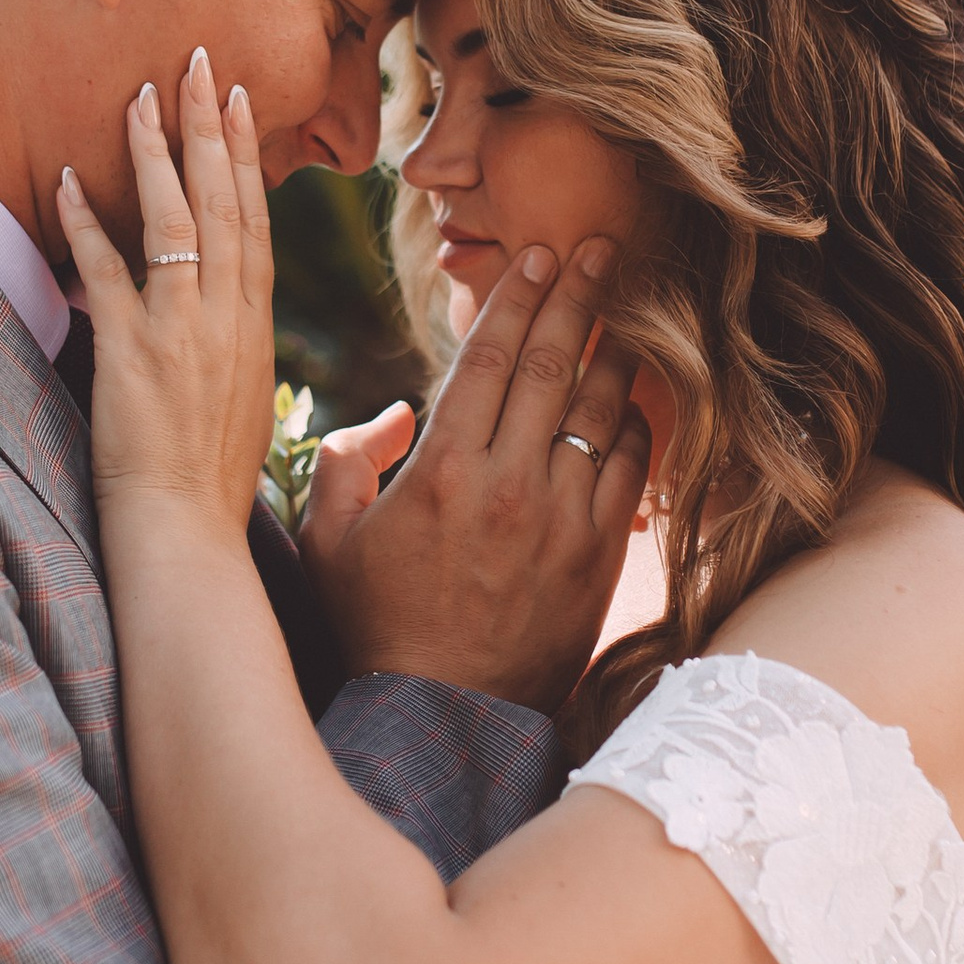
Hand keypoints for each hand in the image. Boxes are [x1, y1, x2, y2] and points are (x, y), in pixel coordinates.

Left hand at [59, 51, 277, 545]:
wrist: (188, 535)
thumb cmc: (211, 484)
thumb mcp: (244, 403)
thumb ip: (234, 348)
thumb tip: (225, 315)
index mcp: (254, 327)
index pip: (256, 221)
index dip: (247, 156)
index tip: (239, 102)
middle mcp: (226, 317)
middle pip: (223, 201)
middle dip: (209, 126)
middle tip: (198, 63)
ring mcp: (181, 330)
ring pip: (174, 220)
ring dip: (155, 153)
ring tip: (142, 95)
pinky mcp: (131, 351)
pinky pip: (105, 270)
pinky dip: (84, 222)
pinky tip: (64, 178)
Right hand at [301, 242, 651, 712]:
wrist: (441, 715)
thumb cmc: (374, 625)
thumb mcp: (327, 540)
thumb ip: (345, 462)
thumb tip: (393, 416)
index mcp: (442, 468)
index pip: (491, 358)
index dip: (518, 298)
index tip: (540, 255)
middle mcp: (509, 483)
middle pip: (554, 365)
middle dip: (579, 297)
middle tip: (600, 247)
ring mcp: (562, 519)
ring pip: (602, 412)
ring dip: (613, 353)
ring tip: (624, 313)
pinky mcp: (599, 557)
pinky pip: (631, 472)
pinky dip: (636, 428)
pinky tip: (634, 403)